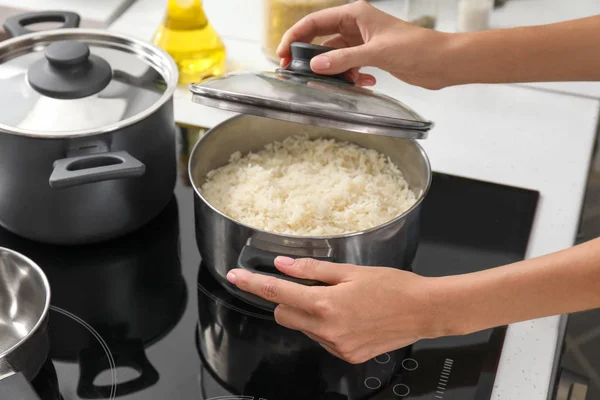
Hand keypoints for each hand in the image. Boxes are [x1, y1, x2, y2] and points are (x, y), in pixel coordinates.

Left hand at [226, 257, 442, 363]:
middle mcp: (327, 330)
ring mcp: (337, 346)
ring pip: (304, 328)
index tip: (235, 278)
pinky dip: (325, 327)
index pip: (277, 294)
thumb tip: (283, 264)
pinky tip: (348, 316)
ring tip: (339, 300)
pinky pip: (322, 339)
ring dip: (309, 313)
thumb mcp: (350, 271)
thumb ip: (312, 269)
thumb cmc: (393, 286)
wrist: (424, 311)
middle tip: (307, 286)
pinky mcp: (348, 356)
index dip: (253, 284)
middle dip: (287, 301)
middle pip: (284, 315)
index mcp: (325, 305)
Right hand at [276, 0, 452, 88]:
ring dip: (336, 71)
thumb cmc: (416, 48)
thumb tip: (315, 66)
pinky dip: (352, 76)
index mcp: (355, 14)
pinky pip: (349, 67)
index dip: (294, 36)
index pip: (314, 22)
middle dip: (310, 57)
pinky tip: (365, 83)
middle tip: (295, 74)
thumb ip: (344, 60)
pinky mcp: (371, 57)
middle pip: (321, 39)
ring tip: (340, 83)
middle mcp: (356, 26)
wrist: (442, 62)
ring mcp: (362, 42)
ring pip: (335, 56)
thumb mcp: (376, 53)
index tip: (281, 53)